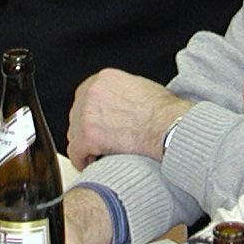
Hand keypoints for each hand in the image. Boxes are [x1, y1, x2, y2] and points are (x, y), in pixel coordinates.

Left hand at [67, 69, 190, 168]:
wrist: (169, 126)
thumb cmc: (163, 111)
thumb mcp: (139, 87)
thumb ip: (120, 93)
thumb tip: (115, 105)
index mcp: (104, 78)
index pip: (85, 97)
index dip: (91, 116)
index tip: (97, 126)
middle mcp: (92, 92)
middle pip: (77, 115)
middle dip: (87, 131)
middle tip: (100, 144)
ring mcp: (87, 113)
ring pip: (75, 134)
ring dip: (85, 146)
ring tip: (98, 155)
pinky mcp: (89, 135)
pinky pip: (76, 152)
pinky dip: (82, 160)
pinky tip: (92, 164)